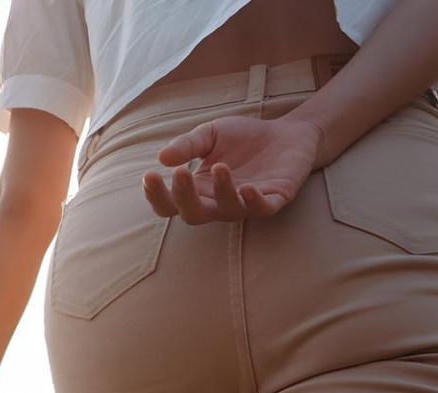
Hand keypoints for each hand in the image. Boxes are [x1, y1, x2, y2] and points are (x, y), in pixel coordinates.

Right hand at [142, 114, 322, 222]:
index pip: (169, 204)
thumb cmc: (243, 138)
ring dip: (221, 192)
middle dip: (183, 198)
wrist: (287, 133)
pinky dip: (253, 202)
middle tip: (179, 173)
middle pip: (193, 215)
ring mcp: (245, 204)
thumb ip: (187, 145)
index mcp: (198, 190)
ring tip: (221, 166)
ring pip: (226, 211)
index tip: (150, 175)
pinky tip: (247, 188)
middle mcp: (217, 203)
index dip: (157, 196)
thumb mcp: (210, 134)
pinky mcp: (274, 199)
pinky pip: (261, 209)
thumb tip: (162, 158)